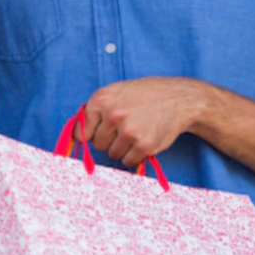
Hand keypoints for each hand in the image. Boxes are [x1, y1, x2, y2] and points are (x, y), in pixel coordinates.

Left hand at [74, 77, 210, 166]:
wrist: (178, 98)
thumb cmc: (143, 95)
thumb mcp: (115, 92)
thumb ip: (94, 110)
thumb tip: (76, 136)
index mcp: (101, 100)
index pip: (82, 132)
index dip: (92, 134)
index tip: (100, 133)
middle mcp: (113, 115)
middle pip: (98, 145)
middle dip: (109, 140)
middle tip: (125, 128)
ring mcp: (129, 131)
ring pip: (112, 154)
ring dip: (122, 148)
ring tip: (136, 131)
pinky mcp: (144, 145)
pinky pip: (128, 161)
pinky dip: (134, 156)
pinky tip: (143, 140)